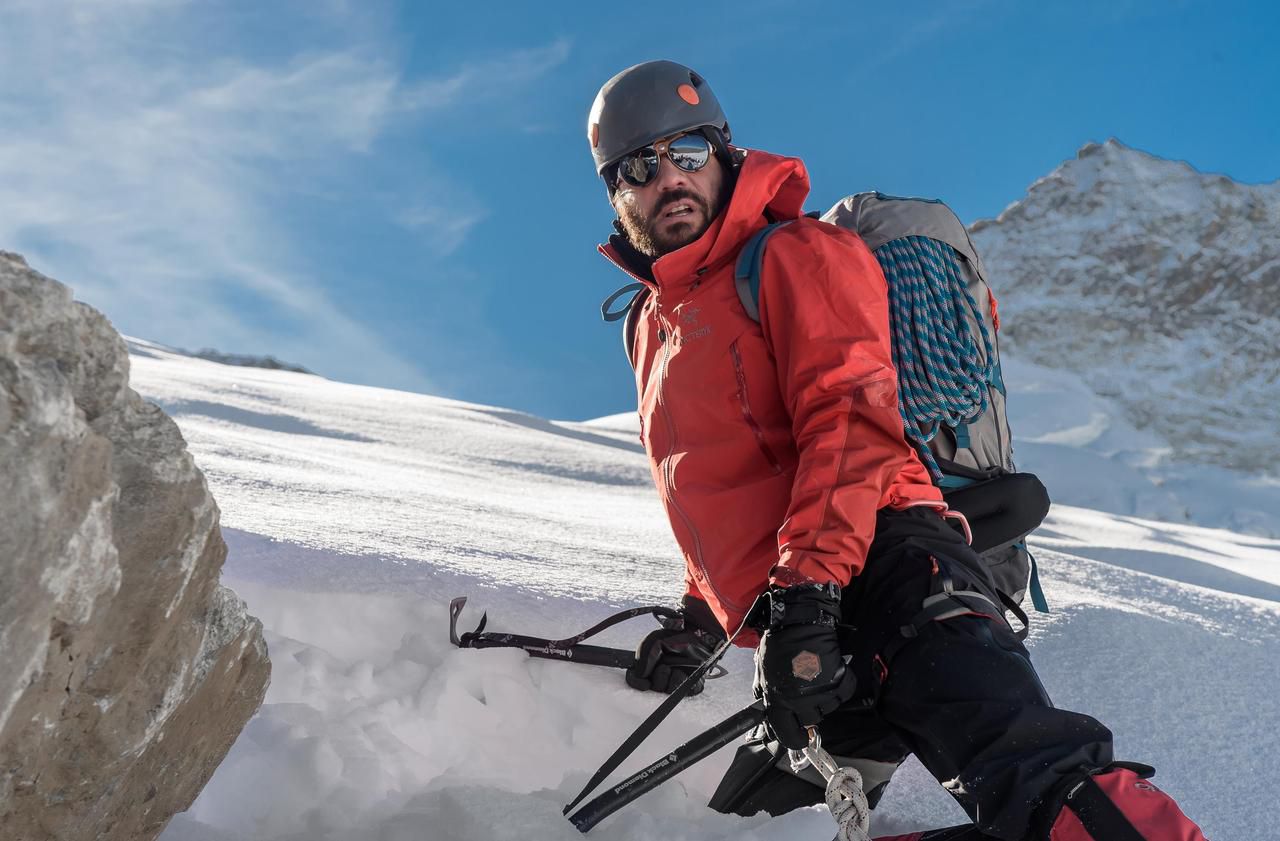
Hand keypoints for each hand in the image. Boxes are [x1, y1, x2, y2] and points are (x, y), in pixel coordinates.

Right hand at [625, 596, 724, 694]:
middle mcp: (660, 676)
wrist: (697, 634)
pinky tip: (686, 672)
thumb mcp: (655, 641)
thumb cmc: (675, 636)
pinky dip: (685, 682)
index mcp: (649, 666)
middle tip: (665, 667)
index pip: (636, 680)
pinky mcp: (691, 686)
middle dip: (659, 678)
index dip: (638, 684)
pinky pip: (686, 692)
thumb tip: (640, 674)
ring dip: (672, 680)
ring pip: (668, 692)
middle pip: (653, 688)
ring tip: (677, 668)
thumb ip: (644, 656)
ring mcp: (675, 681)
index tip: (644, 684)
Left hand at [753, 583, 856, 748]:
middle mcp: (801, 701)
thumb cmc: (778, 644)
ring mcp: (822, 692)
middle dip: (806, 710)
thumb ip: (766, 695)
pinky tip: (830, 674)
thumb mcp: (763, 672)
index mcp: (779, 700)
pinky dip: (840, 686)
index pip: (788, 735)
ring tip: (815, 677)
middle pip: (810, 721)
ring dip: (823, 697)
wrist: (799, 621)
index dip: (794, 739)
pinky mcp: (839, 681)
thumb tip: (770, 715)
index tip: (799, 737)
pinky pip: (843, 694)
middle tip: (803, 691)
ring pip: (827, 708)